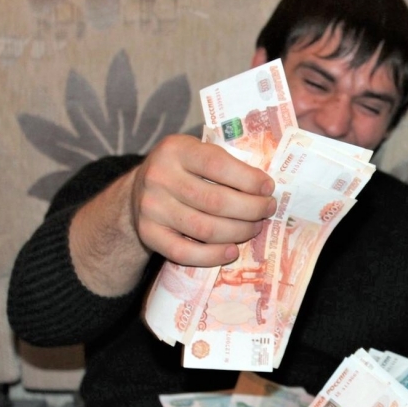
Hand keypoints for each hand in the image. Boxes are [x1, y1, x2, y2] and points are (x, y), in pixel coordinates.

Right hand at [130, 134, 275, 265]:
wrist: (139, 191)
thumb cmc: (183, 171)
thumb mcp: (196, 153)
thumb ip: (224, 163)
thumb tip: (265, 188)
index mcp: (176, 150)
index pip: (218, 165)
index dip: (249, 180)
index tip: (269, 189)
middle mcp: (160, 177)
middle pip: (216, 201)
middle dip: (251, 209)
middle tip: (267, 210)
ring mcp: (152, 208)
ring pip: (205, 229)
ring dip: (238, 232)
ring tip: (254, 228)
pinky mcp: (148, 234)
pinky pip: (184, 252)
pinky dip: (213, 256)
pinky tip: (232, 251)